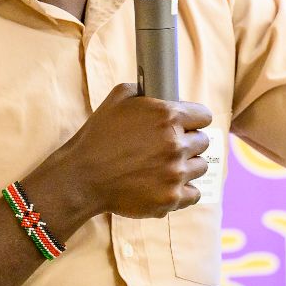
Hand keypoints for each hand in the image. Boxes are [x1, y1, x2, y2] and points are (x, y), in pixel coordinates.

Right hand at [26, 83, 213, 224]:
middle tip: (168, 147)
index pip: (204, 115)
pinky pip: (194, 193)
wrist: (81, 178)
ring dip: (186, 166)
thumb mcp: (116, 100)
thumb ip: (142, 90)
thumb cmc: (97, 137)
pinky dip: (183, 190)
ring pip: (200, 167)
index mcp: (167, 117)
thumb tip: (154, 86)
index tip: (187, 125)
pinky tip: (167, 185)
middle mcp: (176, 145)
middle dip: (188, 142)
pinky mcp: (171, 198)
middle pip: (203, 142)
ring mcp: (175, 174)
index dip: (193, 119)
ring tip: (164, 167)